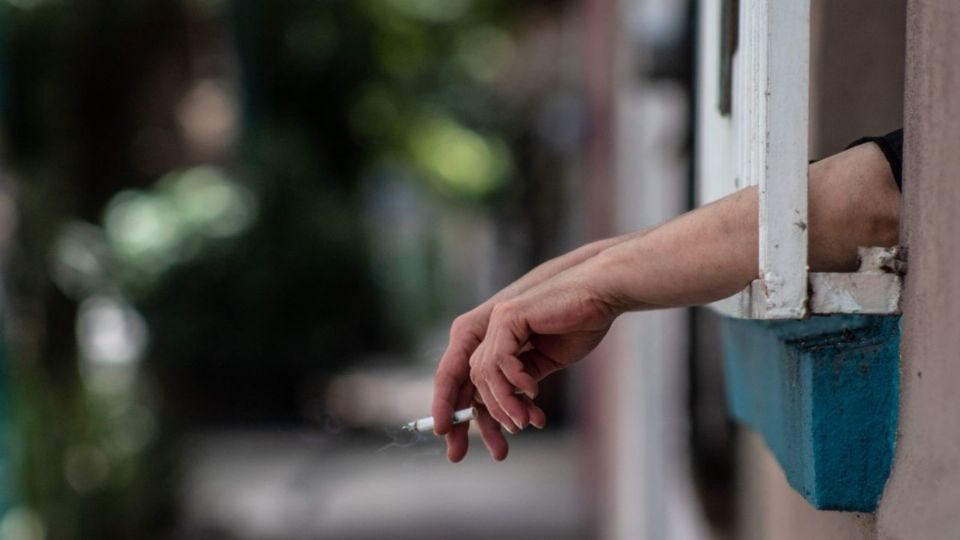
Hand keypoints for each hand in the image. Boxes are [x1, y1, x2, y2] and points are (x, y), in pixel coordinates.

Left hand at [433, 260, 618, 461]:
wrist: (601, 295)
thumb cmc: (581, 321)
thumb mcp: (547, 360)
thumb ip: (524, 378)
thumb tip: (511, 408)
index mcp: (500, 338)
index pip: (473, 379)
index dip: (465, 411)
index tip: (461, 443)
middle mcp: (492, 328)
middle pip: (473, 379)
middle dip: (485, 416)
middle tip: (508, 439)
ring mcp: (498, 320)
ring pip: (483, 373)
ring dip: (503, 402)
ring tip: (524, 420)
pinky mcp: (509, 315)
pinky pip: (498, 358)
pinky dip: (513, 379)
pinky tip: (533, 390)